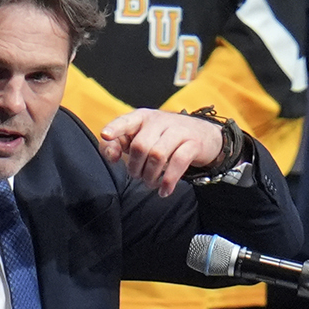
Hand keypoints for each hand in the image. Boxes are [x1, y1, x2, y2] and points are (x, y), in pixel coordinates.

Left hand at [97, 109, 226, 196]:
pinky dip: (168, 181)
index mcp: (143, 118)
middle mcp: (160, 120)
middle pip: (140, 146)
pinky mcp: (193, 143)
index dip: (115, 129)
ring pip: (157, 155)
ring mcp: (179, 131)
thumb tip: (111, 156)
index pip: (126, 121)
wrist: (204, 135)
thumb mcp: (141, 137)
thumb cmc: (164, 139)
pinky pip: (178, 162)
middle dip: (135, 167)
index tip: (105, 135)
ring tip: (150, 182)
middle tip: (137, 176)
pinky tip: (164, 190)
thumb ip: (119, 144)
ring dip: (150, 176)